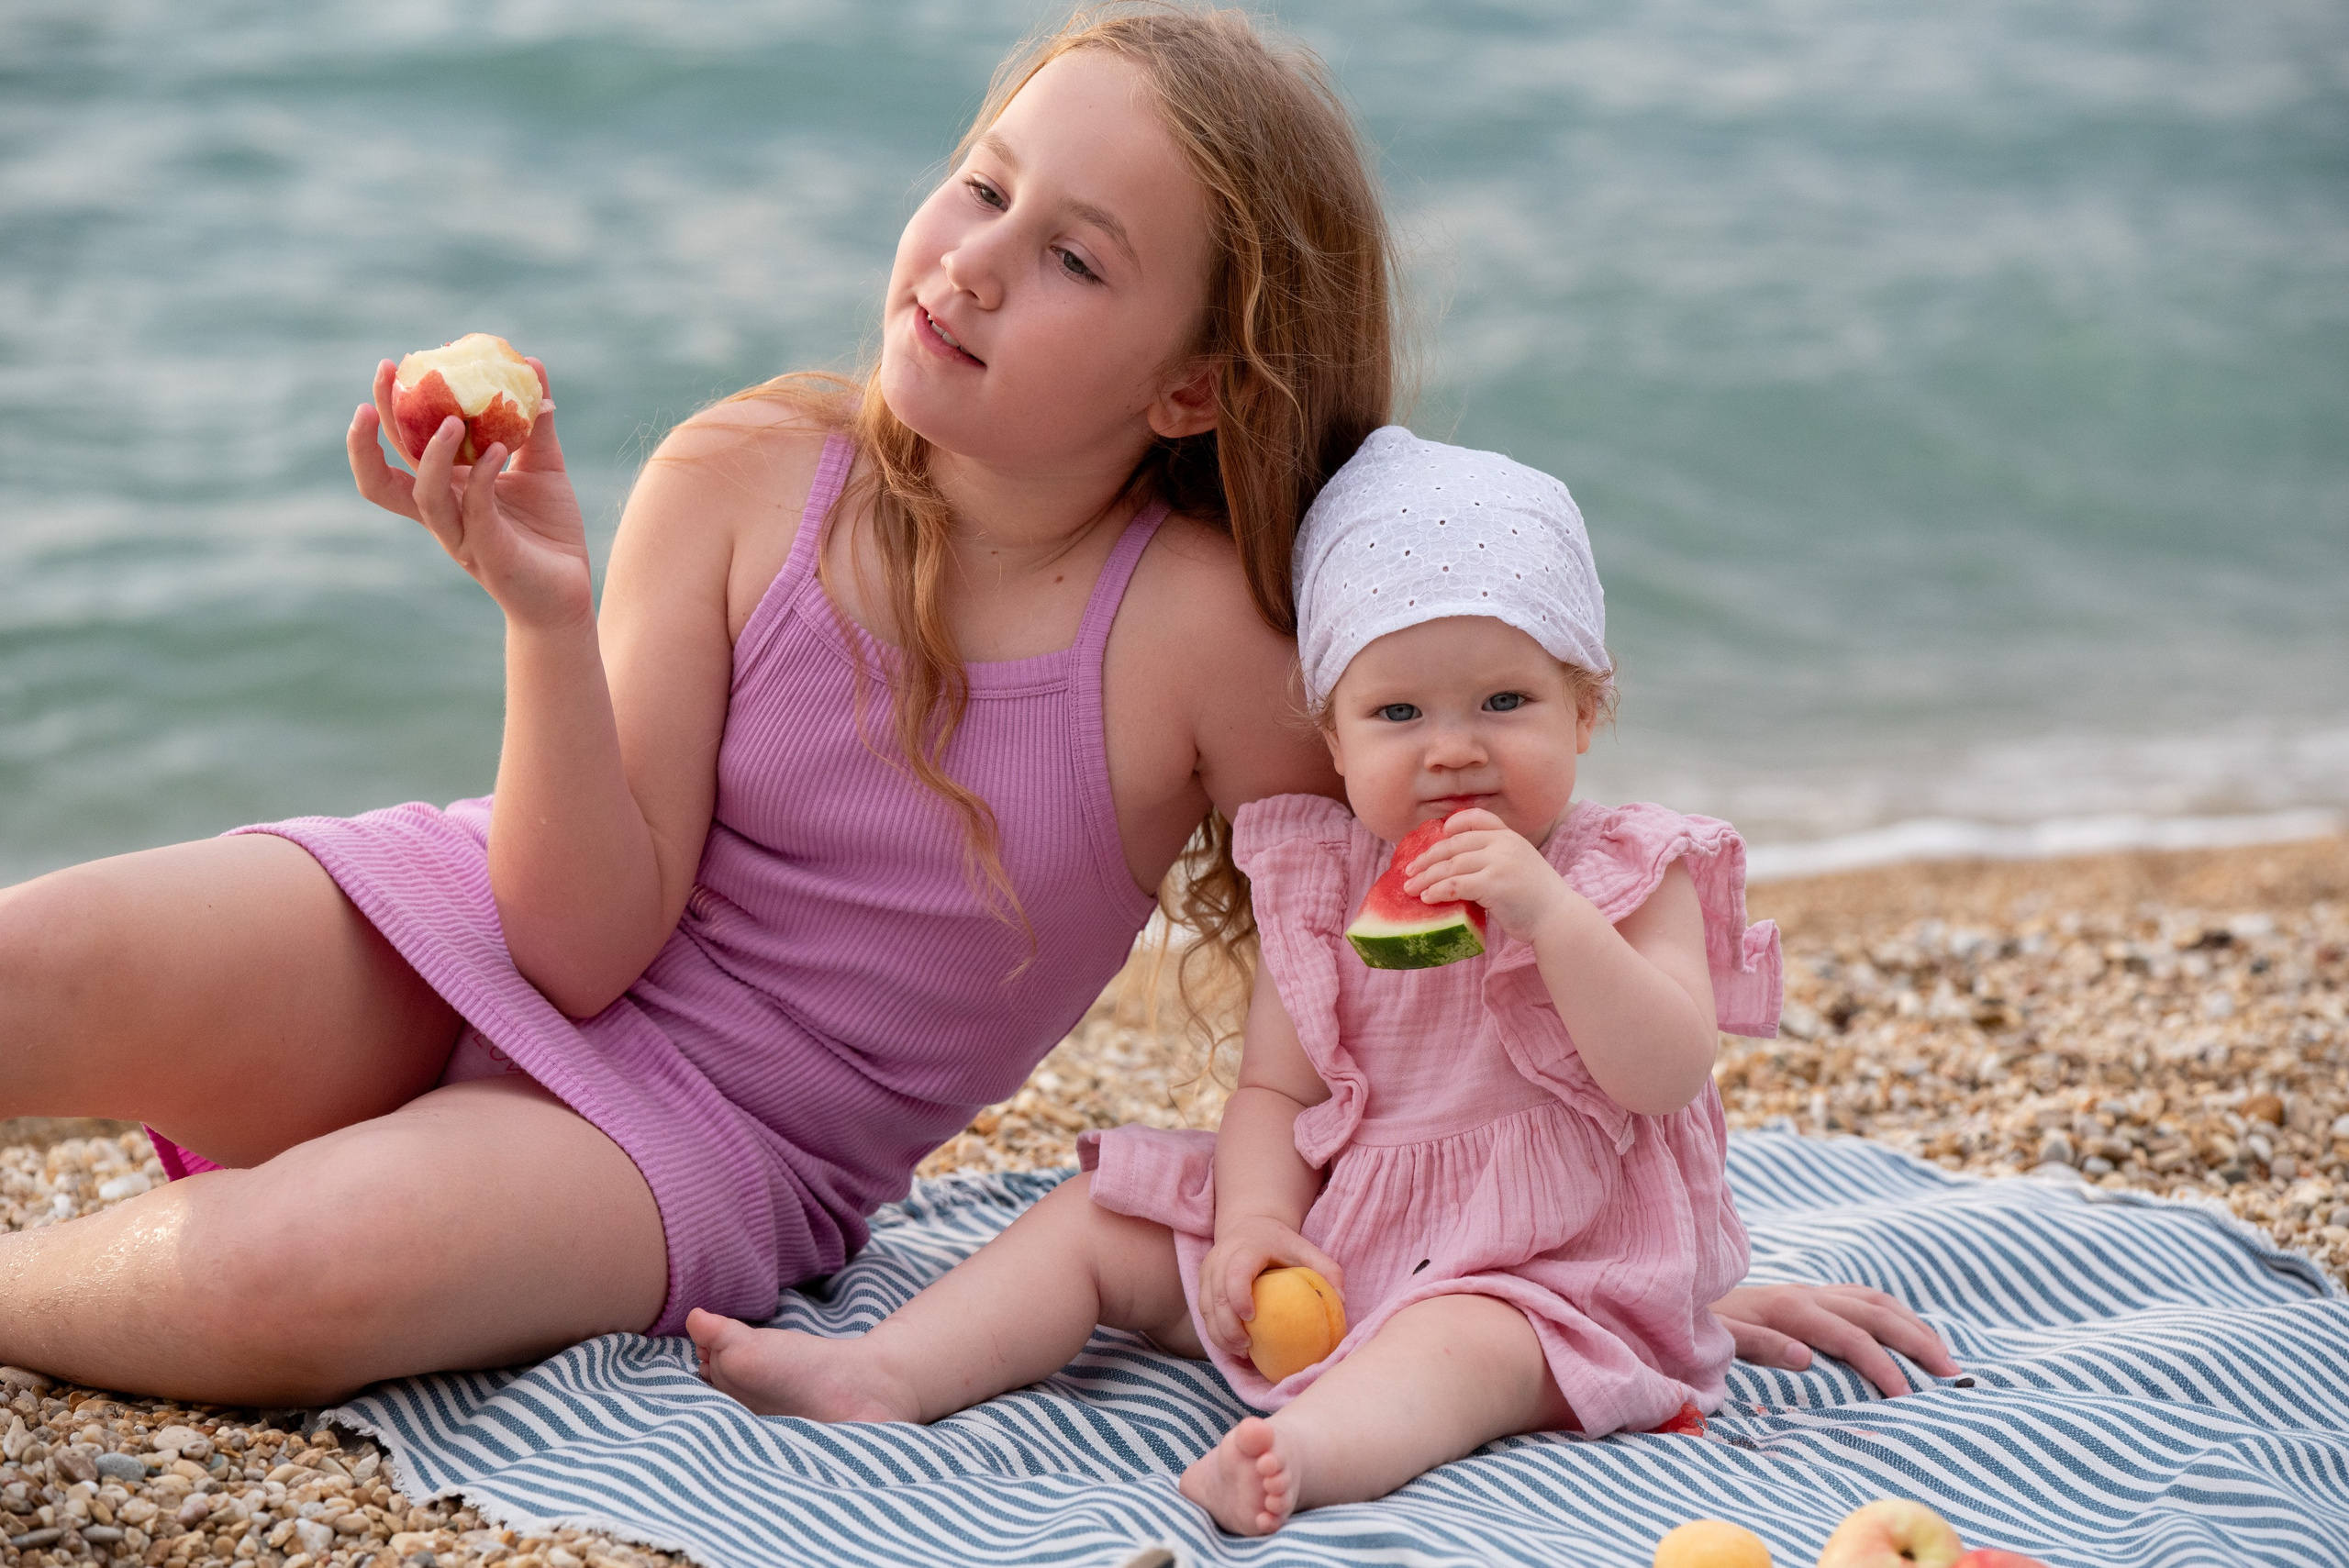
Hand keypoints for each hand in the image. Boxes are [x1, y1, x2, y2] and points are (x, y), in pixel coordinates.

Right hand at [347, 357, 592, 631]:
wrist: (569, 590)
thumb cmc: (549, 530)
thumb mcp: (542, 465)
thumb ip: (535, 421)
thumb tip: (533, 364)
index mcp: (446, 490)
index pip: (398, 450)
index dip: (385, 412)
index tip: (390, 367)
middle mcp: (442, 514)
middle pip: (384, 477)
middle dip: (371, 432)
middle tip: (385, 378)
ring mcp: (460, 536)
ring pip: (424, 496)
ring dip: (433, 454)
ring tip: (456, 419)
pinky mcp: (489, 552)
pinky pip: (476, 511)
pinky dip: (484, 477)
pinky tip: (501, 449)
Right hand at [1196, 1215, 1343, 1360]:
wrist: (1249, 1225)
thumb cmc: (1281, 1243)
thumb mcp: (1307, 1249)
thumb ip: (1328, 1270)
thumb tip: (1343, 1301)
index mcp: (1247, 1247)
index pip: (1236, 1272)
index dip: (1238, 1296)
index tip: (1251, 1318)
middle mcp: (1222, 1257)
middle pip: (1216, 1295)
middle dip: (1227, 1326)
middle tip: (1247, 1347)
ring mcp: (1208, 1270)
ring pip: (1205, 1306)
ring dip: (1219, 1333)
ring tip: (1241, 1352)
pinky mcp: (1203, 1282)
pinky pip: (1203, 1311)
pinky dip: (1215, 1331)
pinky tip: (1233, 1347)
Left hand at [1401, 808, 1573, 943]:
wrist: (1557, 918)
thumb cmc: (1536, 898)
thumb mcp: (1518, 865)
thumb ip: (1493, 859)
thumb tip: (1455, 869)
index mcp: (1509, 836)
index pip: (1476, 817)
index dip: (1454, 824)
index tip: (1438, 834)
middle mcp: (1503, 844)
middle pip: (1454, 845)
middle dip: (1427, 858)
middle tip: (1409, 871)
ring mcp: (1499, 862)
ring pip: (1451, 865)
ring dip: (1426, 878)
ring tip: (1410, 889)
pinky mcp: (1493, 884)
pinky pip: (1455, 885)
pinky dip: (1437, 891)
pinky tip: (1427, 899)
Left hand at [1712, 1282, 1961, 1397]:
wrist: (1682, 1294)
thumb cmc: (1701, 1324)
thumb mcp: (1720, 1339)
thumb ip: (1760, 1345)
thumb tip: (1806, 1358)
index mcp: (1789, 1309)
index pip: (1851, 1337)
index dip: (1881, 1365)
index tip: (1906, 1396)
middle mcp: (1808, 1294)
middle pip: (1876, 1314)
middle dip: (1917, 1342)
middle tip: (1951, 1375)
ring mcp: (1813, 1291)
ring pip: (1877, 1301)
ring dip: (1914, 1325)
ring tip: (1945, 1357)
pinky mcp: (1812, 1294)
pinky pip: (1864, 1298)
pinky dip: (1895, 1313)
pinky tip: (1911, 1332)